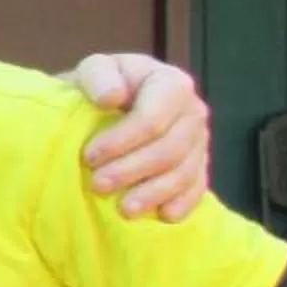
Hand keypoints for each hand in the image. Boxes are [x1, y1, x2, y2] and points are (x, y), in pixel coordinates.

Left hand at [73, 54, 211, 222]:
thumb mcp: (93, 71)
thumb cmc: (99, 89)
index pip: (153, 118)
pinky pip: (197, 189)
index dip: (122, 140)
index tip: (88, 156)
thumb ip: (98, 76)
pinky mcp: (198, 165)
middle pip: (169, 149)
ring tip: (122, 209)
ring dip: (153, 194)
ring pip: (184, 173)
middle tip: (97, 185)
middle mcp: (192, 111)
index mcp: (170, 83)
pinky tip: (161, 215)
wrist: (107, 106)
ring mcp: (199, 141)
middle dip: (132, 170)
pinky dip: (181, 204)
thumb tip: (111, 97)